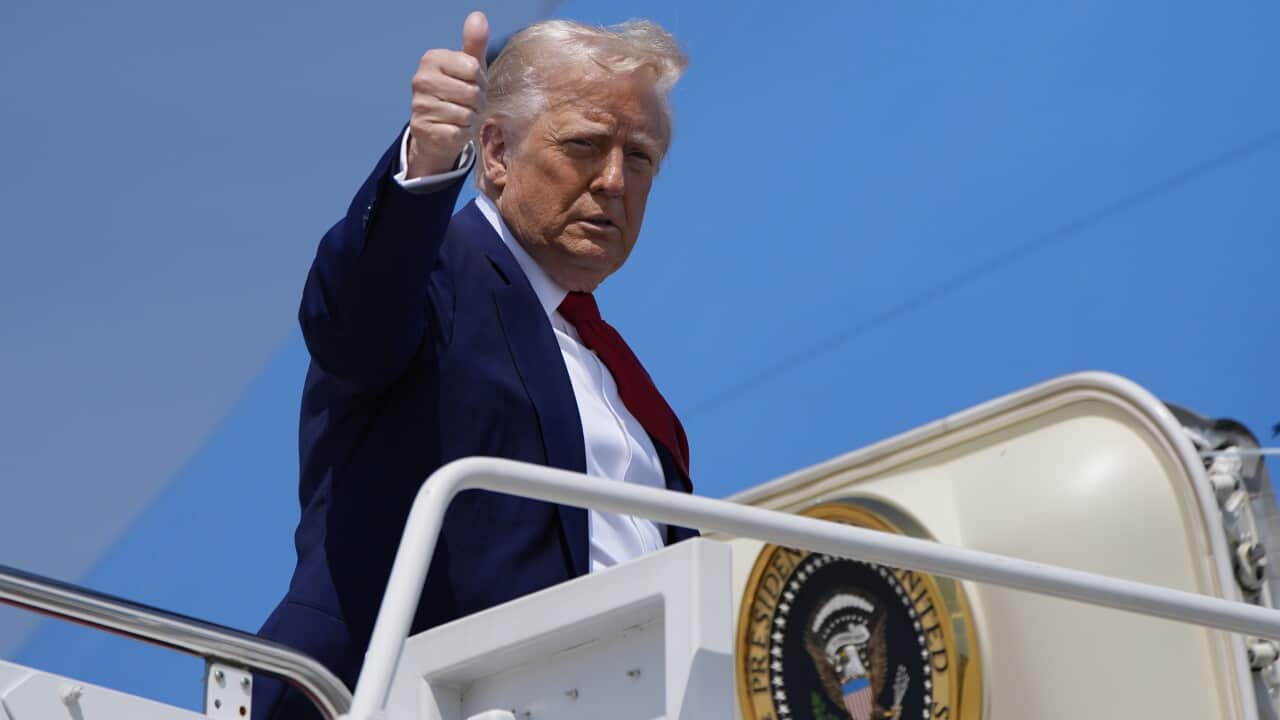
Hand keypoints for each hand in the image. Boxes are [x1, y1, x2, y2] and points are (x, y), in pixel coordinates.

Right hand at [406, 11, 488, 178]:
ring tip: (459, 117)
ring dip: (470, 119)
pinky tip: (453, 130)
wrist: (437, 131)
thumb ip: (474, 44)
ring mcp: (420, 106)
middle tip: (467, 104)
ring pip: (467, 114)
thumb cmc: (457, 94)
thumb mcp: (468, 68)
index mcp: (431, 59)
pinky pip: (459, 132)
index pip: (473, 68)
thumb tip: (478, 16)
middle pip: (472, 93)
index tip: (471, 85)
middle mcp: (421, 80)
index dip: (480, 81)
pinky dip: (462, 134)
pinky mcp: (424, 130)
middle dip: (477, 102)